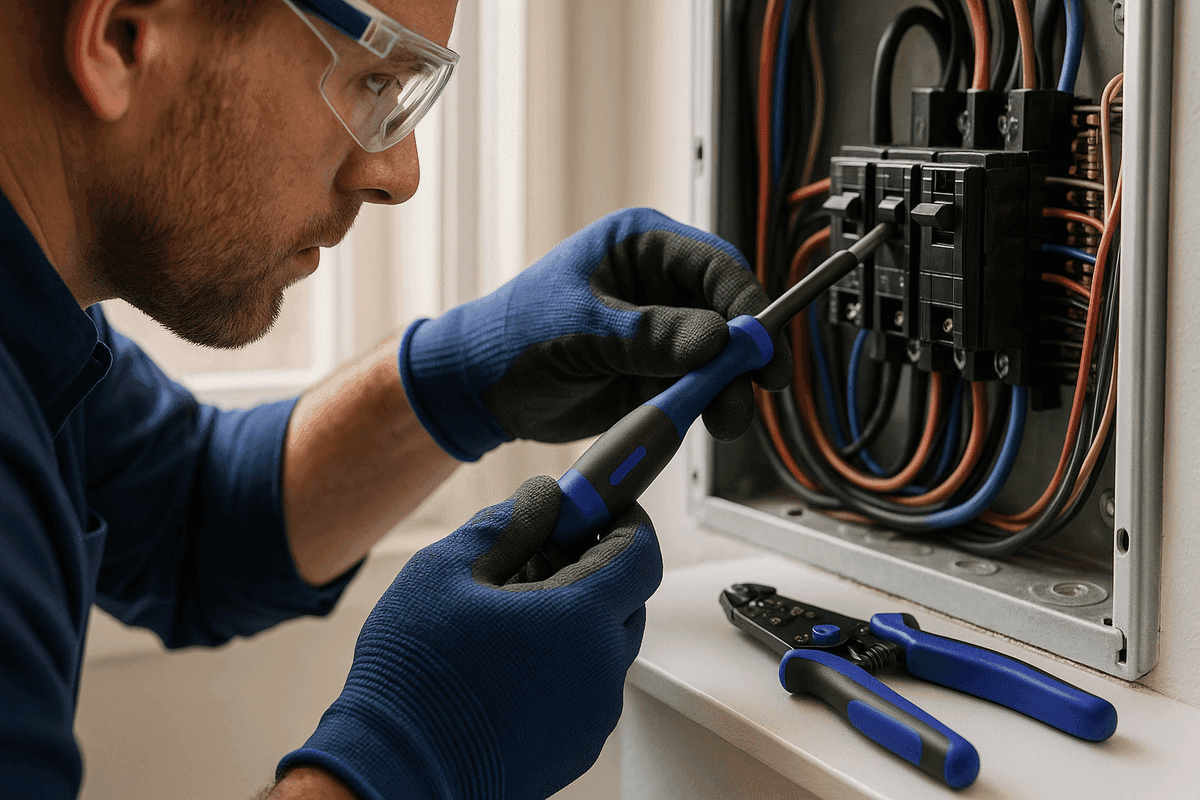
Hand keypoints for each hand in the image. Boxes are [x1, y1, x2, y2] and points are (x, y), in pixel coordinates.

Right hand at [278, 476, 661, 799]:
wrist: (397, 771)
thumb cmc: (416, 676)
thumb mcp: (447, 571)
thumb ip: (507, 524)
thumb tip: (544, 500)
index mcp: (580, 620)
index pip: (641, 555)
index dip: (625, 522)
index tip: (599, 509)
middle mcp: (601, 671)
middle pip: (627, 601)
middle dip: (595, 569)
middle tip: (539, 557)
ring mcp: (592, 716)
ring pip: (605, 647)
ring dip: (576, 620)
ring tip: (510, 615)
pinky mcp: (575, 747)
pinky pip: (587, 688)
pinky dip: (564, 664)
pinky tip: (508, 662)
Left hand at [399, 207, 791, 460]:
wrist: (478, 389)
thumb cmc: (513, 336)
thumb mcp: (581, 331)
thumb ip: (650, 336)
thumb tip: (717, 342)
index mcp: (641, 246)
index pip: (717, 268)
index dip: (747, 307)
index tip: (759, 348)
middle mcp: (658, 286)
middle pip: (727, 316)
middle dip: (742, 357)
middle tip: (753, 392)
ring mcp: (658, 333)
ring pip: (715, 359)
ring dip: (724, 389)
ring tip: (722, 420)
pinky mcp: (652, 375)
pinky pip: (692, 390)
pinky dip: (696, 408)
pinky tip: (687, 423)